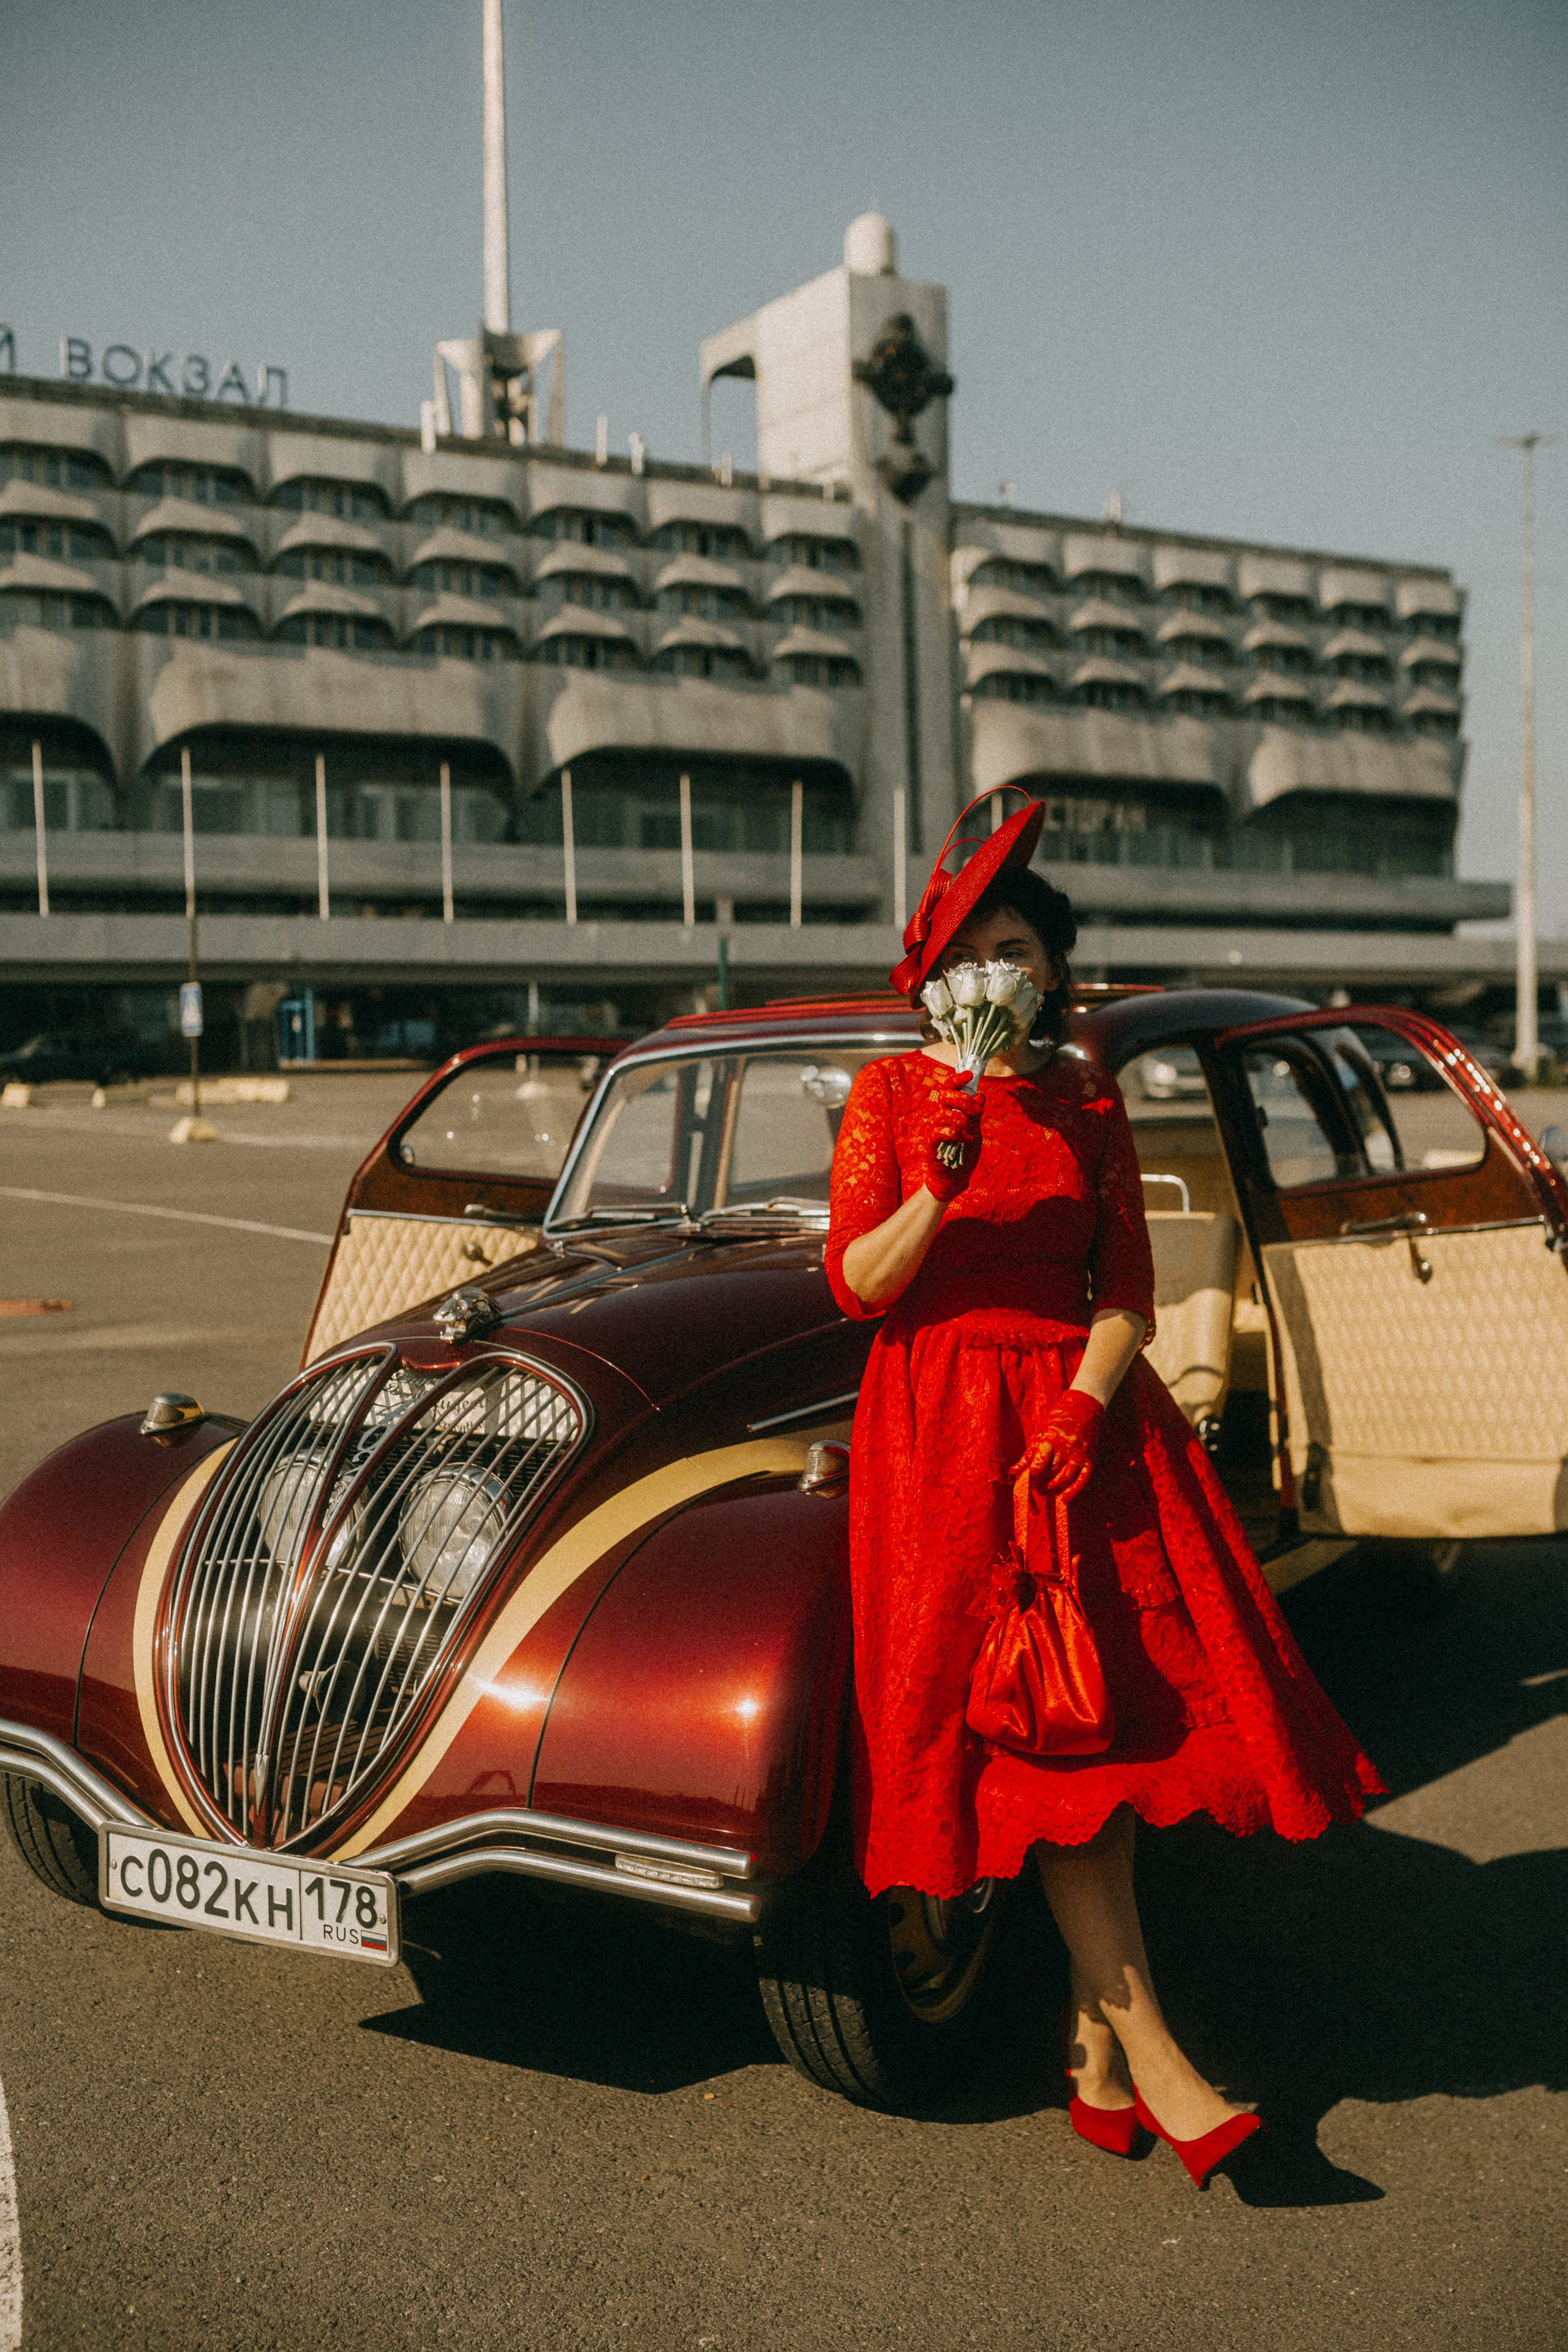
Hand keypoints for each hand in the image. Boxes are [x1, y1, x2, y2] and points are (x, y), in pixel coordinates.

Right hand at [920, 1070, 982, 1201]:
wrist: (955, 1177)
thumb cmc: (964, 1152)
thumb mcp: (975, 1130)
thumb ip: (976, 1114)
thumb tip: (981, 1094)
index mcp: (951, 1110)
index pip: (949, 1088)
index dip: (957, 1079)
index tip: (970, 1074)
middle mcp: (940, 1116)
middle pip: (945, 1096)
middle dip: (963, 1100)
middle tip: (975, 1111)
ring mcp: (934, 1128)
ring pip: (944, 1113)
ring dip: (962, 1121)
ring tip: (970, 1134)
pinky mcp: (931, 1143)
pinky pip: (939, 1131)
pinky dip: (954, 1133)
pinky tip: (964, 1140)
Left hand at [1028, 1390, 1104, 1500]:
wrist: (1085, 1407)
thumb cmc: (1058, 1418)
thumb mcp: (1041, 1431)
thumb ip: (1029, 1453)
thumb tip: (1013, 1472)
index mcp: (1052, 1436)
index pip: (1040, 1460)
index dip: (1034, 1472)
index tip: (1031, 1475)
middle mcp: (1067, 1445)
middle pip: (1052, 1471)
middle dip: (1042, 1481)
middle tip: (1036, 1486)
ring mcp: (1080, 1453)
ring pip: (1065, 1477)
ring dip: (1054, 1487)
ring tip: (1046, 1489)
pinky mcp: (1091, 1459)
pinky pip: (1083, 1479)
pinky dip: (1074, 1490)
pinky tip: (1064, 1497)